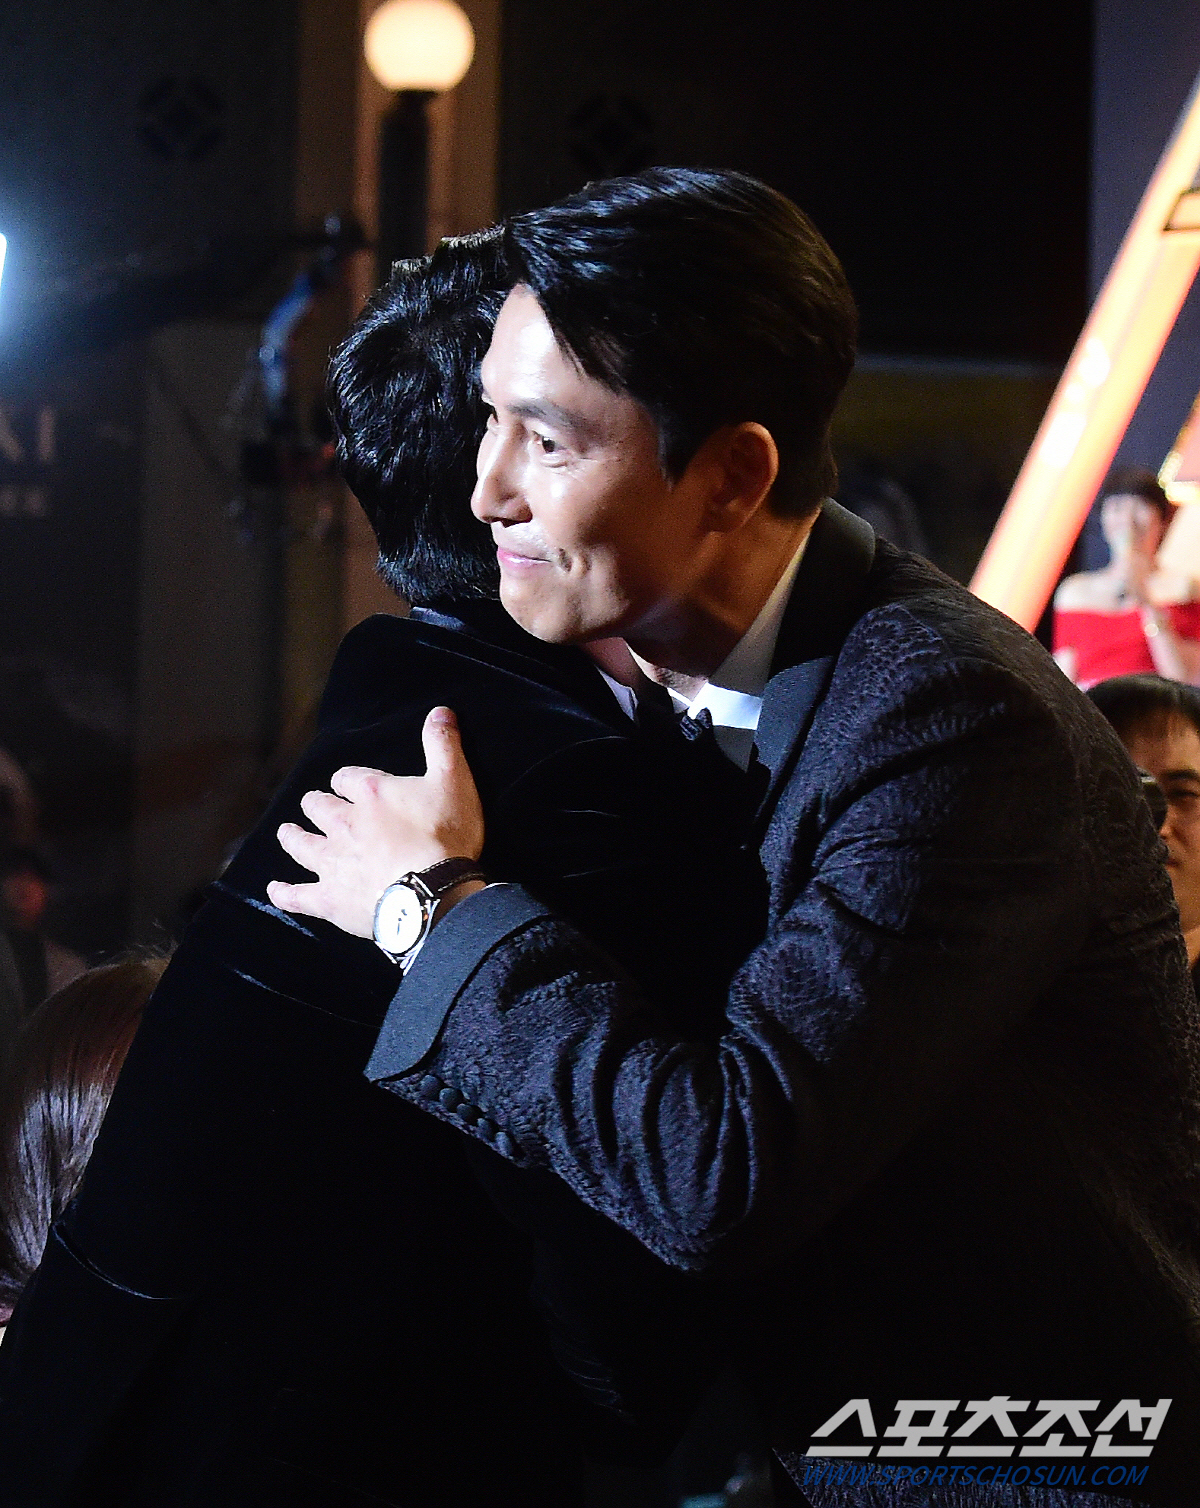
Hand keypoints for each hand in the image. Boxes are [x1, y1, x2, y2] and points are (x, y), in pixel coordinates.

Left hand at [267, 707, 484, 937]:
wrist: (432, 894)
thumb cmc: (444, 837)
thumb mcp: (453, 782)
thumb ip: (443, 745)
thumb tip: (440, 711)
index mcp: (370, 794)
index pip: (347, 778)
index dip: (347, 781)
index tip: (348, 784)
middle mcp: (343, 824)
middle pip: (319, 808)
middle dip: (315, 805)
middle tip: (312, 805)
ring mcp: (332, 863)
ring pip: (302, 845)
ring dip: (293, 838)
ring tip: (286, 833)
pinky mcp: (329, 900)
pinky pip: (297, 896)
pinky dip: (284, 893)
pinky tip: (274, 890)